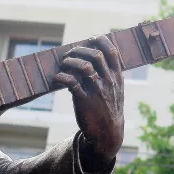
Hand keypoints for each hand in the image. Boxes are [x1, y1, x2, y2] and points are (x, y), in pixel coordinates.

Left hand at [53, 35, 124, 163]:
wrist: (108, 133)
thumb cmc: (108, 108)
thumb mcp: (116, 90)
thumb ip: (109, 74)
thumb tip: (93, 57)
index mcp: (117, 77)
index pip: (112, 51)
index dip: (99, 40)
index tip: (89, 39)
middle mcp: (108, 82)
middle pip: (95, 55)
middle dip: (79, 50)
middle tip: (69, 54)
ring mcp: (97, 91)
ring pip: (83, 67)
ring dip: (68, 62)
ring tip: (62, 65)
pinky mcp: (84, 102)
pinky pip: (71, 82)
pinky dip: (61, 77)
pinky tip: (57, 78)